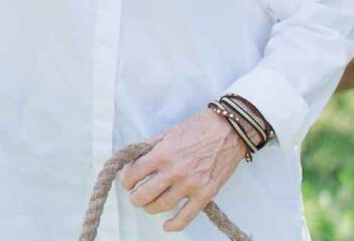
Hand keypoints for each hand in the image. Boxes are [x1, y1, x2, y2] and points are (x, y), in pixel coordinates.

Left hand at [117, 107, 246, 231]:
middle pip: (145, 194)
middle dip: (135, 198)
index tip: (127, 182)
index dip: (126, 179)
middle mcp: (174, 171)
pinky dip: (174, 225)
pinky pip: (186, 217)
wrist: (228, 130)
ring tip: (148, 205)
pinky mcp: (205, 194)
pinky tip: (166, 225)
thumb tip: (136, 158)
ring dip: (150, 208)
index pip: (135, 173)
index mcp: (162, 153)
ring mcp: (190, 185)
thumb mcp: (169, 132)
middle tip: (135, 196)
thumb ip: (152, 146)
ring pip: (162, 206)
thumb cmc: (198, 127)